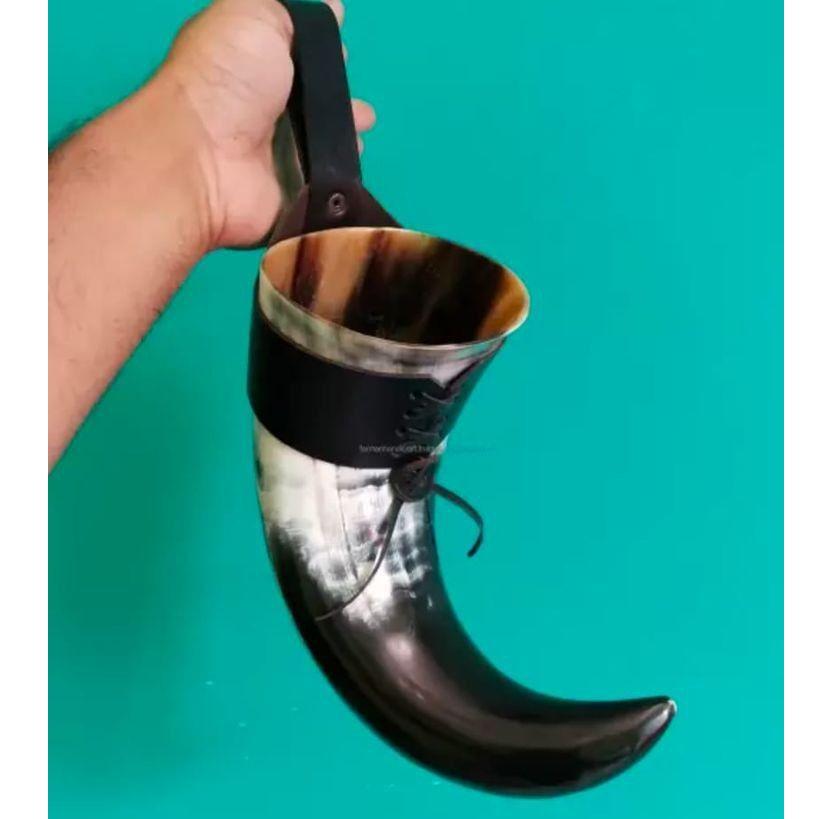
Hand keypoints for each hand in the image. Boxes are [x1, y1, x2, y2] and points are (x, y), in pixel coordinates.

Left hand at [157, 0, 374, 248]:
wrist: (207, 157)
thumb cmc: (227, 79)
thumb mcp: (254, 17)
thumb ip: (292, 13)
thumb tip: (331, 6)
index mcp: (251, 65)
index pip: (294, 57)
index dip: (321, 52)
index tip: (342, 52)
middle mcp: (262, 110)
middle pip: (311, 103)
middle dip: (339, 99)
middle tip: (359, 101)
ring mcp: (277, 155)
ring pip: (323, 144)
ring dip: (346, 136)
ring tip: (362, 126)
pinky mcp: (292, 192)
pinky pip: (325, 182)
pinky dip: (343, 173)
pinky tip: (353, 160)